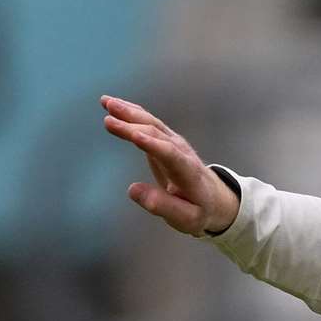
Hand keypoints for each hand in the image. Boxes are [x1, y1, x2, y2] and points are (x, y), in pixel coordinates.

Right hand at [100, 94, 239, 236]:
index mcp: (188, 173)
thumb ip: (162, 206)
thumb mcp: (186, 218)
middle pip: (157, 135)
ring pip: (151, 123)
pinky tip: (112, 104)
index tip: (133, 136)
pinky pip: (147, 121)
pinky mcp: (166, 139)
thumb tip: (132, 190)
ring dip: (129, 112)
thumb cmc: (199, 210)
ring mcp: (174, 143)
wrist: (214, 198)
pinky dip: (130, 112)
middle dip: (133, 127)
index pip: (170, 155)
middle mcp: (182, 152)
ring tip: (106, 103)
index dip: (152, 145)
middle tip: (108, 121)